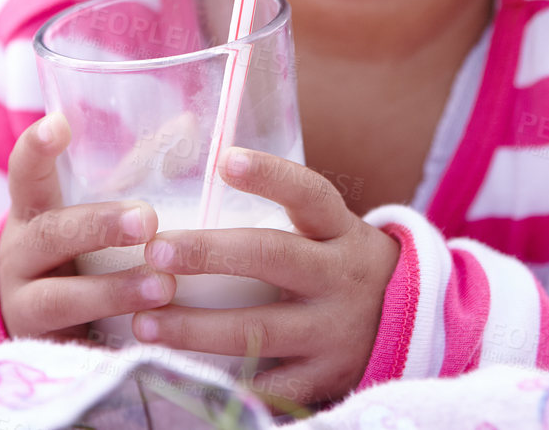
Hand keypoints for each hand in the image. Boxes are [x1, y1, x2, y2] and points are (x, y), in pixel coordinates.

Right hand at [0, 113, 177, 340]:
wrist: (28, 321)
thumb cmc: (74, 250)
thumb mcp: (85, 209)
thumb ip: (131, 170)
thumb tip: (188, 122)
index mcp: (32, 211)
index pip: (24, 173)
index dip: (37, 149)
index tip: (60, 124)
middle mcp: (20, 257)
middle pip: (51, 235)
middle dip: (100, 227)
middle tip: (149, 221)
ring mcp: (26, 308)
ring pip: (60, 300)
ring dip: (112, 292)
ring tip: (165, 288)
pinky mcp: (44, 353)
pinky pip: (74, 352)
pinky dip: (109, 351)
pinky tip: (149, 348)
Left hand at [132, 148, 400, 407]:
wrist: (404, 325)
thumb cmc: (336, 264)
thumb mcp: (327, 229)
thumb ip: (279, 206)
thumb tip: (197, 162)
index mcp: (339, 230)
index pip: (308, 193)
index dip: (269, 175)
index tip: (224, 160)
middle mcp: (340, 276)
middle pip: (273, 257)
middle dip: (209, 254)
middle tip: (155, 250)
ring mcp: (333, 331)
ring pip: (260, 328)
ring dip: (196, 328)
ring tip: (144, 322)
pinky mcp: (325, 378)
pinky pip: (271, 387)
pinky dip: (227, 386)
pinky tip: (180, 378)